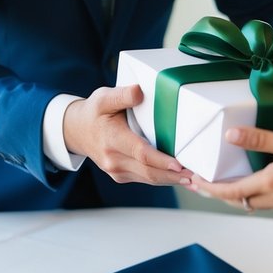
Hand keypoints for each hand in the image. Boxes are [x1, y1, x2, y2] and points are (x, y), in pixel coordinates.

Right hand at [62, 85, 191, 185]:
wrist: (76, 131)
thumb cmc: (94, 112)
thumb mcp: (104, 97)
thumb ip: (122, 94)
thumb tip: (139, 92)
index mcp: (112, 139)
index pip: (141, 153)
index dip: (161, 160)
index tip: (180, 164)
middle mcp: (113, 159)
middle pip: (148, 171)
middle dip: (173, 175)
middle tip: (196, 175)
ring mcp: (116, 171)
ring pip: (148, 179)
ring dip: (171, 181)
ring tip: (194, 180)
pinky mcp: (121, 176)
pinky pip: (145, 179)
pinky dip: (163, 179)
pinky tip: (179, 178)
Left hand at [188, 127, 272, 213]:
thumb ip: (260, 139)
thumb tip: (231, 136)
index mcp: (269, 183)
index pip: (229, 191)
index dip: (209, 187)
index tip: (193, 182)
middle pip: (239, 201)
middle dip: (219, 192)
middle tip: (202, 182)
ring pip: (255, 203)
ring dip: (238, 195)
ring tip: (227, 182)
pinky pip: (271, 203)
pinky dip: (259, 195)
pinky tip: (262, 182)